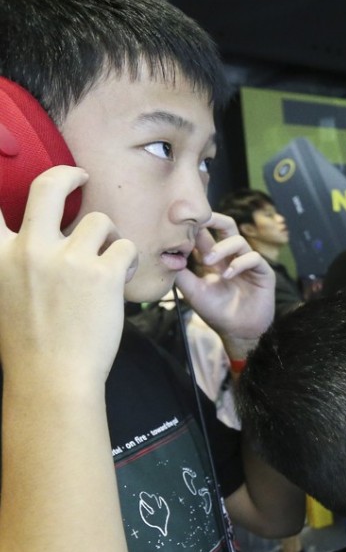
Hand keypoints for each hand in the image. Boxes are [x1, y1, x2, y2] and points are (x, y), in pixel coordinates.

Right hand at [0, 166, 136, 384]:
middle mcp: (28, 248)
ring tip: (104, 267)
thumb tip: (22, 235)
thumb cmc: (30, 341)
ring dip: (108, 240)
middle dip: (70, 174)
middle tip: (82, 175)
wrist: (52, 378)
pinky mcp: (102, 272)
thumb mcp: (2, 293)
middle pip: (50, 185)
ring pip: (101, 222)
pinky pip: (125, 248)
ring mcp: (66, 258)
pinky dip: (126, 264)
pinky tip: (117, 283)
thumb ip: (11, 259)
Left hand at [174, 212, 273, 358]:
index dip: (197, 228)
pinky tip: (228, 275)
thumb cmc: (217, 313)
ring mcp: (249, 264)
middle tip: (200, 220)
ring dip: (221, 248)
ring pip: (238, 240)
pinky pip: (253, 257)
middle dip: (214, 219)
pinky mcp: (263, 272)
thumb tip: (166, 256)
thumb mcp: (193, 292)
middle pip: (228, 227)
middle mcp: (233, 258)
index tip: (183, 223)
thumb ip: (182, 275)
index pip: (207, 235)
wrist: (238, 332)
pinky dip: (239, 263)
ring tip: (208, 262)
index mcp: (216, 260)